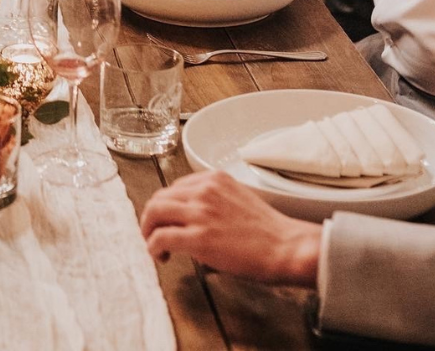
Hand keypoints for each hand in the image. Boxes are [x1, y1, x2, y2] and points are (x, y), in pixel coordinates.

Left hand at [140, 171, 321, 286]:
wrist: (287, 247)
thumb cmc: (269, 231)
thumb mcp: (238, 199)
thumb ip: (215, 201)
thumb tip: (196, 219)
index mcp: (214, 178)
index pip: (176, 186)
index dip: (167, 205)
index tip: (166, 218)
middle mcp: (203, 190)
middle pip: (160, 196)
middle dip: (152, 215)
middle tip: (152, 232)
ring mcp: (200, 212)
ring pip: (155, 212)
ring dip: (148, 229)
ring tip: (153, 244)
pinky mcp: (198, 237)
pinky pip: (161, 237)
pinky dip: (153, 246)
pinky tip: (159, 255)